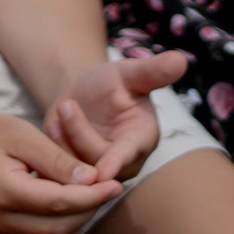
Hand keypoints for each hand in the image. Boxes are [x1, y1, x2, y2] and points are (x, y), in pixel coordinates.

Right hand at [0, 106, 119, 233]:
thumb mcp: (22, 134)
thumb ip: (57, 159)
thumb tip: (92, 180)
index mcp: (2, 192)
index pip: (58, 203)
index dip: (92, 197)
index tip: (117, 184)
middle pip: (59, 226)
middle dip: (90, 209)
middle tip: (110, 188)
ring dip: (79, 220)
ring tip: (94, 194)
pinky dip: (62, 225)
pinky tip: (72, 203)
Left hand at [44, 50, 188, 183]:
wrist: (85, 95)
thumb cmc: (112, 84)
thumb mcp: (129, 73)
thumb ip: (153, 71)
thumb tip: (180, 60)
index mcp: (141, 140)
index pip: (127, 155)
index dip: (115, 162)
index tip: (102, 171)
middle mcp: (124, 163)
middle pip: (95, 160)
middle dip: (77, 132)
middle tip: (66, 104)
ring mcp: (99, 171)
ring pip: (74, 165)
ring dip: (62, 136)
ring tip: (62, 109)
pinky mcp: (76, 173)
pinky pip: (58, 168)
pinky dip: (53, 145)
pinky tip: (55, 125)